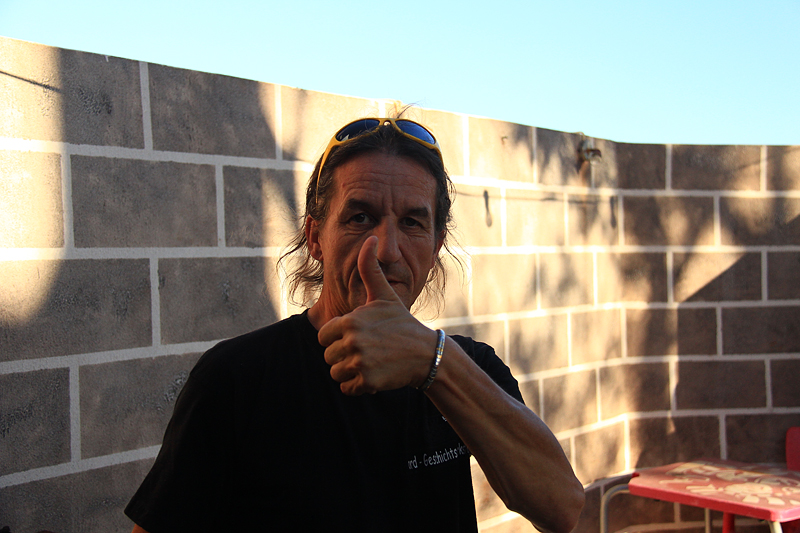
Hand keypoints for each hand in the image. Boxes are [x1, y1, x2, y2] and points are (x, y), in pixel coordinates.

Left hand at [317, 236, 436, 394]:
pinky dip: (357, 386)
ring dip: (349, 372)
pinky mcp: (367, 382)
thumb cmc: (401, 323)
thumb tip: (370, 238)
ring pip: (335, 373)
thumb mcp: (384, 295)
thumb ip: (370, 269)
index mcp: (351, 321)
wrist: (425, 354)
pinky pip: (347, 388)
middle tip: (367, 351)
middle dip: (344, 356)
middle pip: (328, 356)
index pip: (324, 335)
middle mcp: (352, 341)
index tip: (358, 337)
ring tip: (370, 362)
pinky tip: (373, 375)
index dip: (337, 337)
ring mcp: (359, 362)